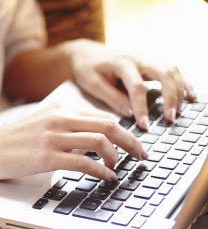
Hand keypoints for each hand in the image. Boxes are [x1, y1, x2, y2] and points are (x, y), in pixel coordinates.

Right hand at [0, 104, 147, 181]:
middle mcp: (58, 119)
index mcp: (59, 109)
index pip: (102, 115)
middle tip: (141, 156)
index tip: (135, 145)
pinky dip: (101, 170)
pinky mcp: (45, 157)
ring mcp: (52, 137)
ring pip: (100, 140)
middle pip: (108, 124)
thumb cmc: (10, 142)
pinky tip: (106, 177)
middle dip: (131, 142)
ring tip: (118, 169)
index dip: (124, 131)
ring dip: (116, 157)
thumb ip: (64, 128)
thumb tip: (93, 141)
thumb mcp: (40, 126)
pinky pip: (83, 162)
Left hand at [66, 39, 195, 129]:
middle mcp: (138, 58)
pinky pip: (173, 71)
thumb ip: (111, 97)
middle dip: (170, 97)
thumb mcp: (92, 84)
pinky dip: (184, 83)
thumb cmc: (87, 68)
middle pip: (164, 74)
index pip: (137, 86)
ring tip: (177, 113)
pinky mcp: (151, 64)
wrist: (86, 52)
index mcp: (122, 63)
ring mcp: (147, 59)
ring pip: (172, 71)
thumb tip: (130, 113)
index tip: (144, 126)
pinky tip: (191, 97)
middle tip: (169, 119)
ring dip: (179, 91)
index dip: (142, 107)